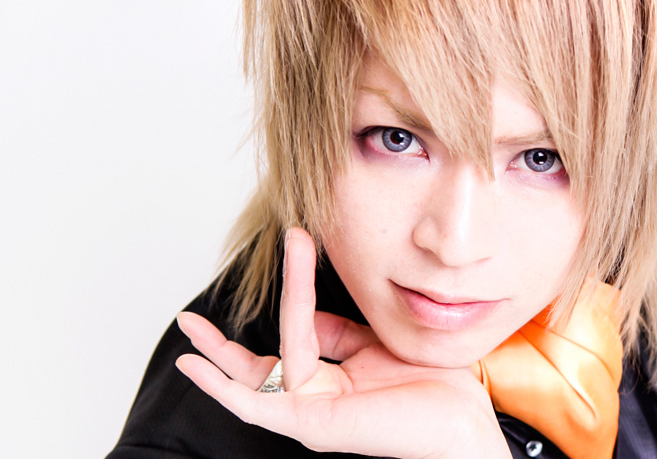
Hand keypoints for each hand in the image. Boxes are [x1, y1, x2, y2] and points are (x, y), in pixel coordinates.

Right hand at [176, 227, 510, 458]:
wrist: (463, 419)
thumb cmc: (433, 385)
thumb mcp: (376, 343)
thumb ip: (340, 331)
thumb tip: (308, 313)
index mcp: (332, 382)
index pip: (295, 335)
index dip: (292, 288)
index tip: (296, 239)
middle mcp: (315, 399)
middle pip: (255, 369)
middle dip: (219, 345)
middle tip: (187, 318)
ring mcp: (311, 413)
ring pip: (256, 373)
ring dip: (221, 347)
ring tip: (189, 325)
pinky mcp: (313, 424)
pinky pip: (255, 404)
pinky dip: (221, 386)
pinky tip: (194, 368)